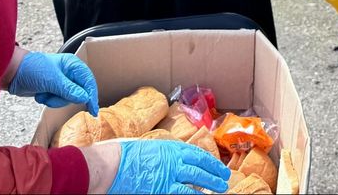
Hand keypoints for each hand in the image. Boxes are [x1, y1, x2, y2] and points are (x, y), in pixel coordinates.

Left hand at [7, 52, 98, 114]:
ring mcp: (61, 82)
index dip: (91, 95)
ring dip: (54, 100)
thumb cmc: (32, 69)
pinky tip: (40, 94)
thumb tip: (85, 97)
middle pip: (78, 93)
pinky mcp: (52, 89)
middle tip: (54, 96)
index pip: (88, 81)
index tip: (93, 109)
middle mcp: (69, 73)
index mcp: (73, 65)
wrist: (12, 73)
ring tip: (44, 94)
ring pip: (67, 99)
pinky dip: (49, 100)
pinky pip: (57, 100)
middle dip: (64, 98)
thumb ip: (70, 90)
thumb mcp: (52, 80)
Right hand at [108, 140, 228, 194]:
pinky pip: (183, 194)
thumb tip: (175, 159)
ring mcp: (170, 176)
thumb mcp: (150, 147)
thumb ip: (165, 154)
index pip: (197, 154)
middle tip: (224, 179)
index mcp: (171, 148)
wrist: (113, 164)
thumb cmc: (125, 155)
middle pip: (200, 167)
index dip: (210, 161)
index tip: (218, 166)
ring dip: (210, 186)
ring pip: (196, 181)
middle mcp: (174, 160)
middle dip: (215, 174)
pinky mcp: (162, 189)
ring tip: (220, 189)